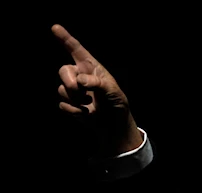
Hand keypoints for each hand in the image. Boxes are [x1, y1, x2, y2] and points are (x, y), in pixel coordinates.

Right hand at [52, 24, 142, 156]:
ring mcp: (73, 90)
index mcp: (92, 67)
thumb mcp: (113, 91)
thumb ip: (97, 83)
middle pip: (63, 70)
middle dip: (69, 81)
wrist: (113, 124)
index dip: (65, 38)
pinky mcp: (69, 103)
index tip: (55, 27)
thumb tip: (80, 81)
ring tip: (89, 103)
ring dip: (75, 99)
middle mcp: (79, 75)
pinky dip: (74, 111)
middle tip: (80, 90)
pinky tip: (86, 113)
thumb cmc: (116, 103)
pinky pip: (63, 104)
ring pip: (62, 89)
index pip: (76, 50)